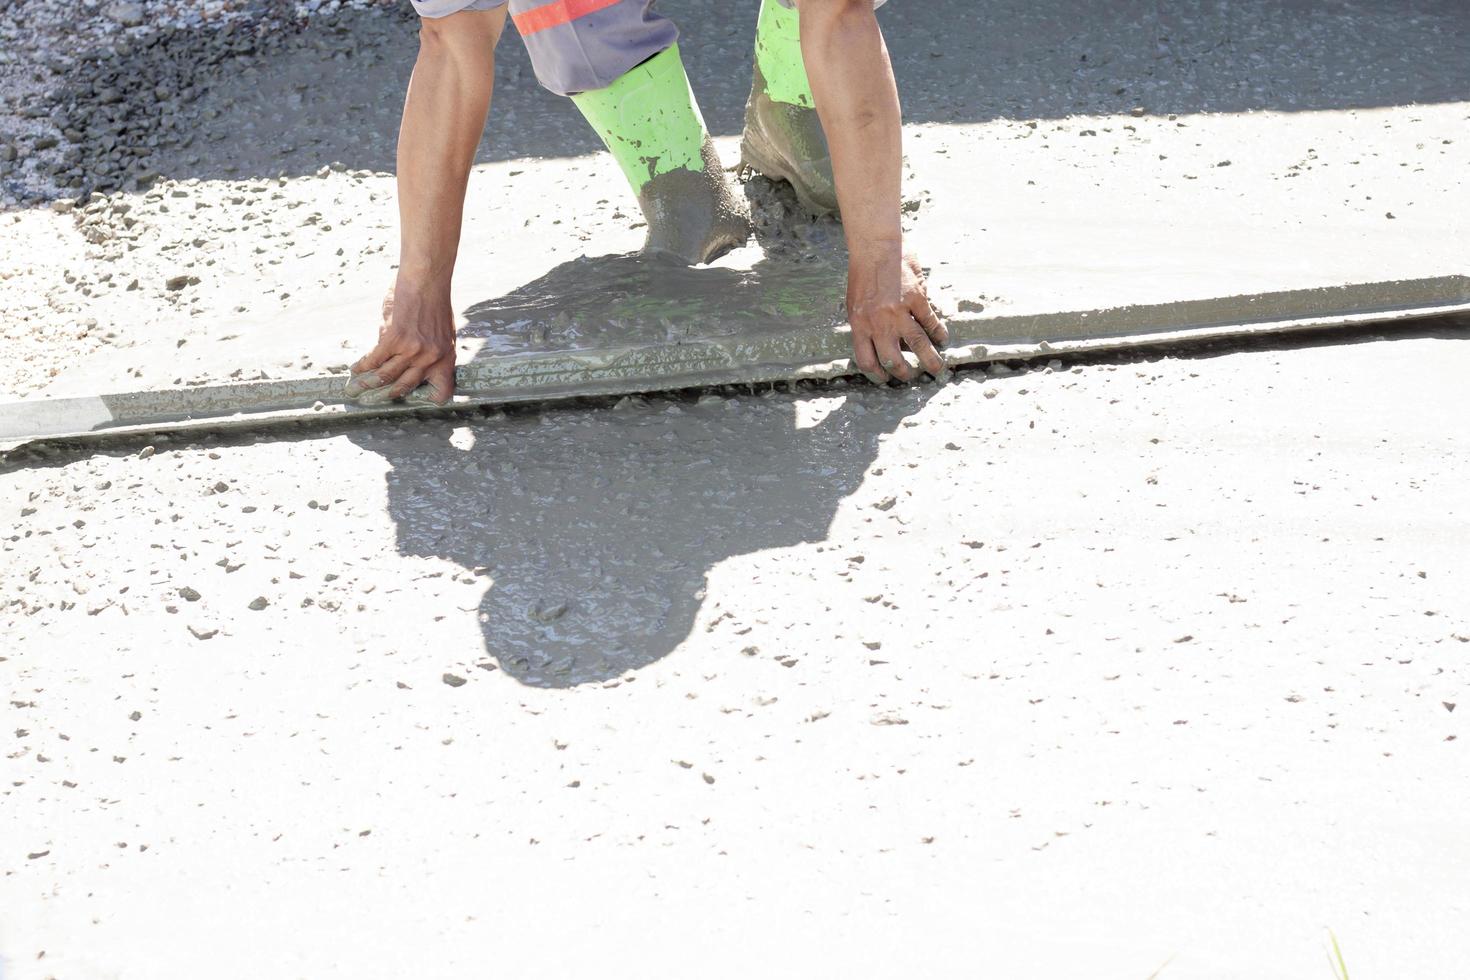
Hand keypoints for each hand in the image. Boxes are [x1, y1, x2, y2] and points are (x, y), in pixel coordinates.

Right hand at [347, 277, 456, 403]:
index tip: (417, 397)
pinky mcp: (394, 339)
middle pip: (406, 386)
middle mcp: (430, 359)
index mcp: (446, 358)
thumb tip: (408, 363)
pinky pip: (374, 359)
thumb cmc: (435, 301)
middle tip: (377, 398)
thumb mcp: (441, 332)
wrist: (427, 281)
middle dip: (388, 394)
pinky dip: (363, 365)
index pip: (442, 391)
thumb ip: (429, 350)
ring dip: (369, 382)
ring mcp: (412, 351)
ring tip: (359, 387)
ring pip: (386, 375)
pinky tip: (355, 369)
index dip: (430, 398)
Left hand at [846, 246, 948, 383]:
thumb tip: (876, 344)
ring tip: (936, 369)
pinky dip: (938, 332)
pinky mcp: (916, 299)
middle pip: (894, 360)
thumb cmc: (862, 275)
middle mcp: (879, 323)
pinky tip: (942, 339)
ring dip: (929, 360)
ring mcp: (900, 312)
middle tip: (911, 376)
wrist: (875, 248)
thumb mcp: (854, 305)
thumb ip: (864, 326)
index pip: (867, 361)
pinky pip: (930, 322)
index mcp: (860, 325)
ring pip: (918, 345)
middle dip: (904, 373)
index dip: (877, 375)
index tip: (885, 379)